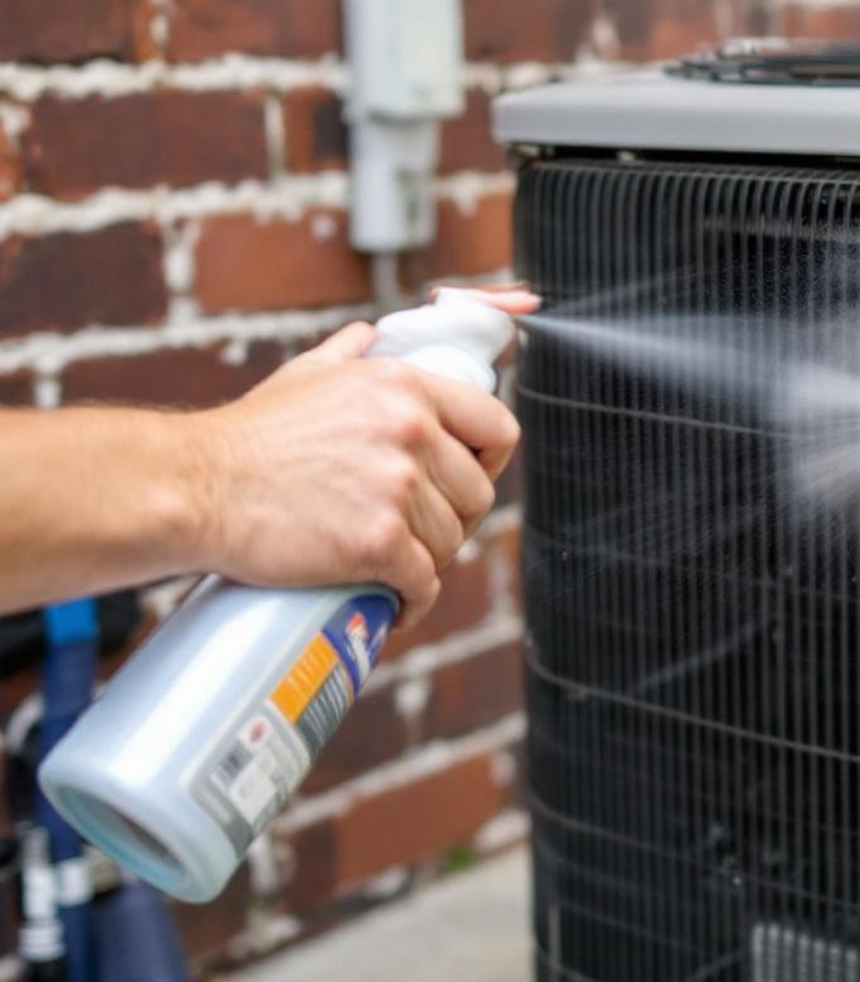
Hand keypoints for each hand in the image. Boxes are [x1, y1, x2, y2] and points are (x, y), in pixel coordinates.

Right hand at [190, 294, 533, 625]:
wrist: (196, 485)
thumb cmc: (249, 436)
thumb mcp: (308, 374)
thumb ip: (352, 352)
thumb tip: (373, 334)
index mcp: (407, 387)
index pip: (497, 427)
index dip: (490, 462)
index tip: (469, 480)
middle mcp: (412, 432)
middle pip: (477, 495)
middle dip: (455, 520)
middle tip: (422, 533)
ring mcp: (397, 488)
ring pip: (450, 543)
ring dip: (430, 562)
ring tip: (397, 566)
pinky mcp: (378, 542)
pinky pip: (425, 582)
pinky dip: (415, 601)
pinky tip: (400, 604)